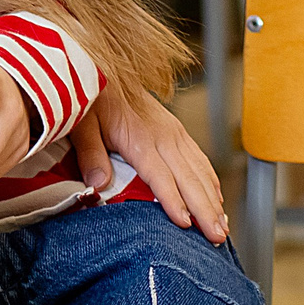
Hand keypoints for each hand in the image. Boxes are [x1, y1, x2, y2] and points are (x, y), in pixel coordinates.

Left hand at [70, 76, 227, 242]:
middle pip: (189, 179)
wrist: (104, 66)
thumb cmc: (91, 96)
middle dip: (205, 210)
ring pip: (200, 171)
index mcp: (140, 137)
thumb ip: (90, 154)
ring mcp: (174, 133)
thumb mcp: (81, 122)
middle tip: (216, 237)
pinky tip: (217, 199)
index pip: (161, 176)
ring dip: (213, 200)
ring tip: (222, 228)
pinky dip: (211, 181)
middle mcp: (163, 136)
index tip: (185, 224)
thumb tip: (98, 185)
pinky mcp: (177, 131)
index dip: (173, 200)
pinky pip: (200, 159)